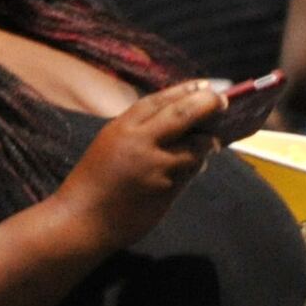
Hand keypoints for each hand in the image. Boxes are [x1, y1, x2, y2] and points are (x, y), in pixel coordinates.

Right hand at [59, 81, 225, 247]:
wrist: (81, 220)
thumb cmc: (95, 182)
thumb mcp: (111, 144)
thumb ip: (140, 132)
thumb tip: (180, 123)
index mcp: (122, 127)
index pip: (159, 101)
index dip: (185, 90)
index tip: (206, 85)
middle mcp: (139, 142)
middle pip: (182, 114)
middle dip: (207, 104)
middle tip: (224, 101)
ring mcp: (155, 166)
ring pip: (195, 146)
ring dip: (207, 143)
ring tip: (211, 142)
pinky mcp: (166, 189)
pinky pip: (191, 171)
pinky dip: (198, 165)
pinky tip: (197, 165)